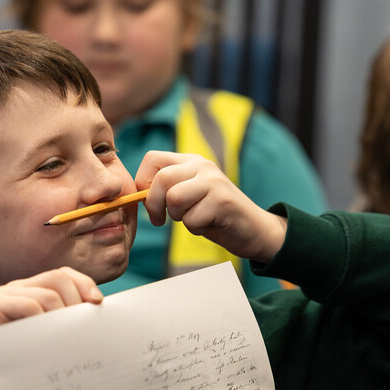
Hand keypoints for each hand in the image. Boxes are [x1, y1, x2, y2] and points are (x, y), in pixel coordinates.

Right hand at [0, 268, 104, 389]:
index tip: (98, 304)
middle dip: (76, 303)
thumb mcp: (54, 337)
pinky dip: (44, 320)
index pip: (64, 274)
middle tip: (81, 330)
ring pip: (48, 294)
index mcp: (33, 290)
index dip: (84, 284)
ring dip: (62, 318)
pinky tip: (46, 340)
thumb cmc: (29, 364)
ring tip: (64, 341)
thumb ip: (69, 320)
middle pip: (58, 278)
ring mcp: (4, 294)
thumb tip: (101, 309)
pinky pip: (30, 305)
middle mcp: (17, 287)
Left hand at [134, 151, 286, 262]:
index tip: (149, 202)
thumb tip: (135, 194)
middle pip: (161, 179)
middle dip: (154, 204)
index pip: (152, 159)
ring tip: (194, 219)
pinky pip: (192, 218)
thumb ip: (166, 189)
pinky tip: (210, 224)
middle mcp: (202, 165)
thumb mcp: (188, 197)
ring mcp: (214, 181)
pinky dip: (196, 228)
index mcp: (191, 161)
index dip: (143, 182)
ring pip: (174, 198)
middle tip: (159, 220)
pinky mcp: (223, 200)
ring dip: (179, 217)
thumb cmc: (215, 217)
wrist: (254, 230)